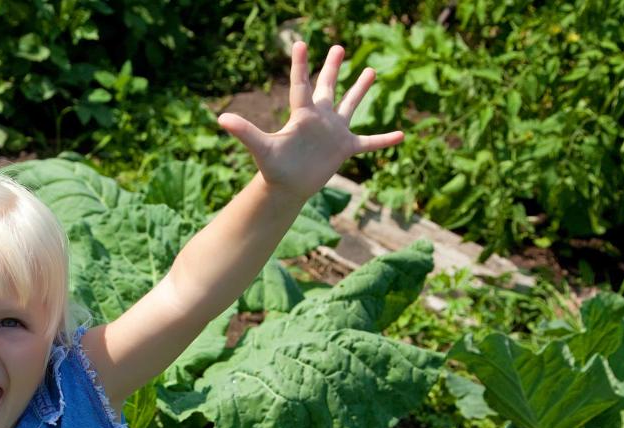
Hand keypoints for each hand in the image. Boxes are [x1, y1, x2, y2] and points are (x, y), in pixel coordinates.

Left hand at [218, 42, 403, 198]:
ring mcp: (334, 132)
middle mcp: (319, 118)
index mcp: (302, 114)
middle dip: (333, 68)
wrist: (287, 187)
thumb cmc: (273, 168)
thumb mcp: (262, 148)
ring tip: (371, 71)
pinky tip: (402, 135)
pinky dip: (383, 140)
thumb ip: (245, 132)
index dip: (301, 65)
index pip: (301, 85)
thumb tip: (221, 119)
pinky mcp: (344, 148)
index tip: (300, 43)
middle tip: (338, 47)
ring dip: (360, 90)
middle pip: (327, 87)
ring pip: (350, 106)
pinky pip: (368, 142)